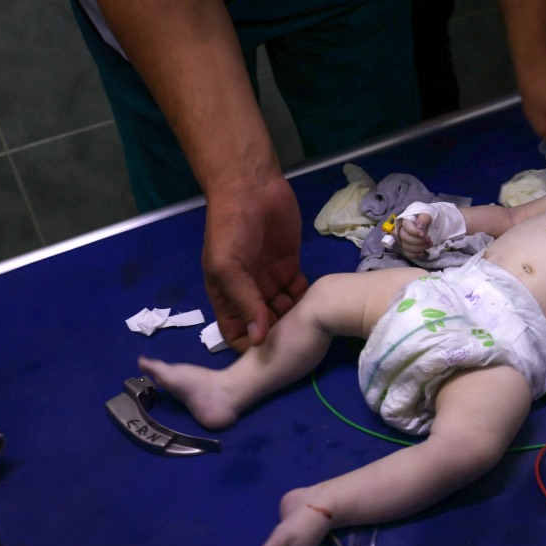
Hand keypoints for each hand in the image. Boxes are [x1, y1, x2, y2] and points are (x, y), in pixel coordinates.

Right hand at [202, 174, 307, 351]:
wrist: (252, 188)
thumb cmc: (231, 228)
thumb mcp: (229, 268)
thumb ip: (245, 302)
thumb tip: (258, 340)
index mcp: (226, 295)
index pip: (235, 332)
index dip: (248, 346)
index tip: (268, 357)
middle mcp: (248, 291)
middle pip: (263, 325)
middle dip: (277, 336)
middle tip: (297, 345)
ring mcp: (270, 279)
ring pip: (284, 311)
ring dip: (295, 320)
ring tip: (311, 329)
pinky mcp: (290, 266)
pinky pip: (300, 292)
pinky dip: (307, 300)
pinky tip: (319, 308)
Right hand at [397, 214, 433, 260]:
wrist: (433, 223)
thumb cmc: (428, 218)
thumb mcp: (428, 214)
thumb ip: (423, 219)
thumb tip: (419, 227)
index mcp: (406, 220)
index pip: (406, 227)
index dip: (414, 232)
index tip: (423, 235)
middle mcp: (402, 230)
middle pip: (405, 237)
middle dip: (418, 241)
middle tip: (429, 240)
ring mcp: (404, 240)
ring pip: (406, 246)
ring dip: (419, 248)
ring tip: (429, 245)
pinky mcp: (407, 248)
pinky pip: (408, 253)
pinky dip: (415, 254)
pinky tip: (423, 252)